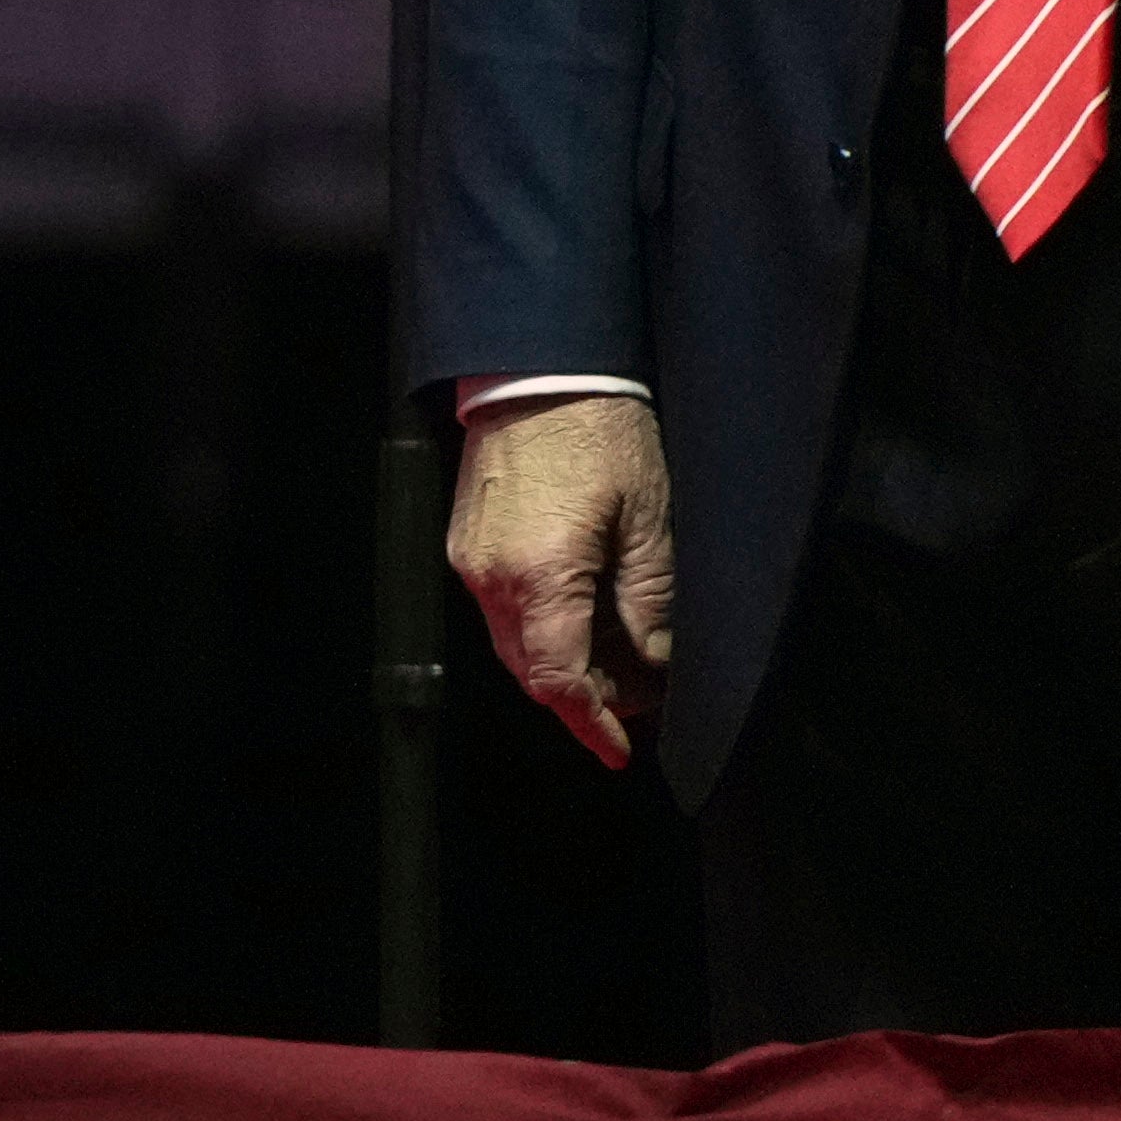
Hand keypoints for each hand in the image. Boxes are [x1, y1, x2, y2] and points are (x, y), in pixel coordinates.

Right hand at [446, 390, 681, 768]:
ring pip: (513, 644)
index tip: (620, 750)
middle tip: (635, 705)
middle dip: (581, 699)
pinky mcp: (467, 542)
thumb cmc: (599, 432)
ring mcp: (471, 560)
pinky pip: (501, 609)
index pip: (559, 679)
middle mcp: (492, 577)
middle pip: (530, 671)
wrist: (538, 370)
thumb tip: (654, 661)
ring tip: (616, 662)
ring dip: (559, 664)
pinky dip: (539, 629)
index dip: (591, 723)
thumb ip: (649, 601)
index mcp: (541, 576)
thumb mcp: (649, 519)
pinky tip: (578, 618)